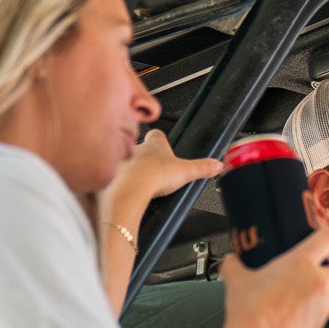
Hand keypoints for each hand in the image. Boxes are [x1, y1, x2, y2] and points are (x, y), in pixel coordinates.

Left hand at [103, 131, 223, 226]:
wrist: (128, 190)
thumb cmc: (153, 176)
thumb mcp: (186, 172)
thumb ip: (203, 168)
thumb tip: (217, 164)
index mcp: (154, 143)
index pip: (157, 135)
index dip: (162, 141)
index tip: (165, 148)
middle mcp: (136, 148)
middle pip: (141, 148)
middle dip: (147, 157)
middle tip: (155, 170)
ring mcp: (121, 160)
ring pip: (126, 161)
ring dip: (132, 169)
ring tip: (141, 183)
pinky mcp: (111, 174)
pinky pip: (115, 177)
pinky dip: (120, 183)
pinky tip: (127, 192)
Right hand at [221, 225, 328, 327]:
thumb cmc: (249, 311)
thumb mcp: (236, 280)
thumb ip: (234, 265)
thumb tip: (231, 260)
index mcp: (301, 264)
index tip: (325, 234)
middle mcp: (318, 283)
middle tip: (323, 270)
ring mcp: (322, 307)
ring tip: (311, 296)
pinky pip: (325, 317)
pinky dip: (317, 314)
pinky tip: (299, 315)